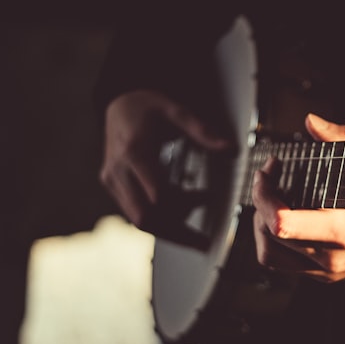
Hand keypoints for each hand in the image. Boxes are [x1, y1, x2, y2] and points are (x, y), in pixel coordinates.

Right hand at [100, 89, 230, 244]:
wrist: (118, 105)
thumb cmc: (147, 108)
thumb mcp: (176, 112)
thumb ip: (203, 132)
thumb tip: (231, 149)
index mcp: (134, 151)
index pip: (156, 193)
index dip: (182, 204)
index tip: (206, 200)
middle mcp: (119, 170)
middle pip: (145, 216)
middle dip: (176, 229)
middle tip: (203, 238)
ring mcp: (113, 181)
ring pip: (139, 221)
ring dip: (169, 226)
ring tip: (197, 220)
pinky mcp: (113, 188)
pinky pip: (135, 214)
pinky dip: (159, 217)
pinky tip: (182, 207)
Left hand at [252, 113, 344, 282]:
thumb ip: (339, 138)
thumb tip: (312, 122)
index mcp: (341, 230)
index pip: (281, 223)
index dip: (264, 195)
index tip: (268, 173)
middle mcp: (331, 256)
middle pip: (269, 234)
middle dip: (261, 200)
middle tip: (269, 178)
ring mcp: (326, 270)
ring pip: (269, 254)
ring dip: (261, 225)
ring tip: (270, 203)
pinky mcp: (323, 276)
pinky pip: (283, 264)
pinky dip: (274, 241)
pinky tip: (283, 220)